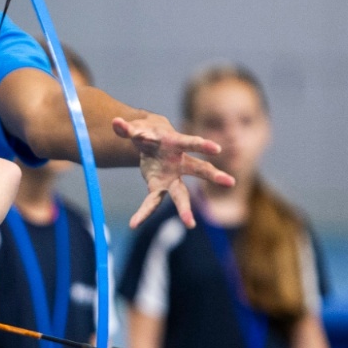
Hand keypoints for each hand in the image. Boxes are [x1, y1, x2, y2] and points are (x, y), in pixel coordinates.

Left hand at [111, 115, 234, 228]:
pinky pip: (152, 202)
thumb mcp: (137, 128)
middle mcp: (179, 163)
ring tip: (191, 225)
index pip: (191, 143)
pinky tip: (134, 223)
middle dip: (213, 176)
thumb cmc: (147, 133)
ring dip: (185, 209)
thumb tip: (116, 123)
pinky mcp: (159, 187)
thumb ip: (127, 129)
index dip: (202, 145)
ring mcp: (171, 177)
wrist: (148, 142)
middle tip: (231, 182)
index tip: (216, 149)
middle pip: (199, 169)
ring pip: (182, 194)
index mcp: (176, 143)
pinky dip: (143, 213)